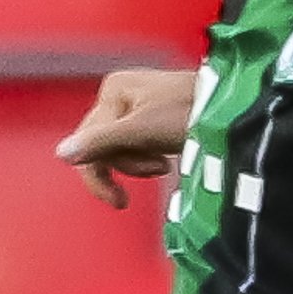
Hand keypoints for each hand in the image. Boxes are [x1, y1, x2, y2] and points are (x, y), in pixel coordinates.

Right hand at [62, 64, 202, 206]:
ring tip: (165, 159)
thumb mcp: (141, 131)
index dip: (100, 176)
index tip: (118, 201)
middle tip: (158, 168)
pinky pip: (138, 144)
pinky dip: (150, 155)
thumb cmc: (192, 112)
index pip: (87, 143)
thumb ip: (101, 143)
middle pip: (104, 145)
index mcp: (112, 92)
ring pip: (121, 148)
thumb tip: (62, 154)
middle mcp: (121, 94)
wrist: (230, 107)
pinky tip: (166, 155)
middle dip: (130, 163)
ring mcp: (137, 104)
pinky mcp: (153, 116)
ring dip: (141, 161)